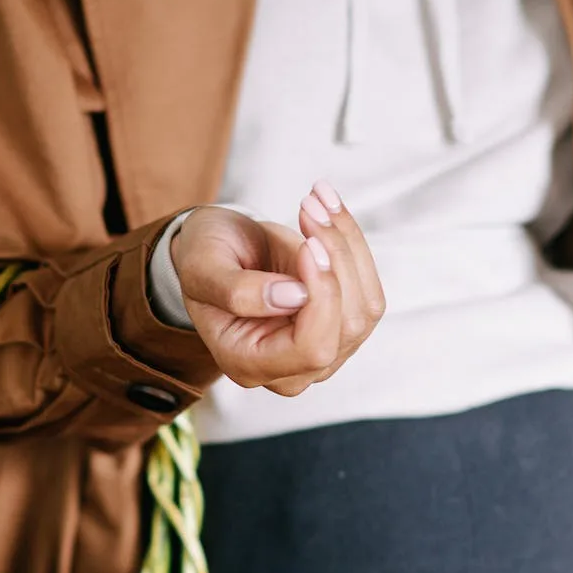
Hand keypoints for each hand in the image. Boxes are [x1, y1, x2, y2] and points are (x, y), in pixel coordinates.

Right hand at [173, 182, 384, 396]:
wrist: (219, 251)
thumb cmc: (204, 258)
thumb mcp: (202, 268)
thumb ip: (236, 291)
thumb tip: (295, 297)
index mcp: (247, 364)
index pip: (310, 348)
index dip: (321, 295)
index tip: (308, 244)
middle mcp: (290, 371)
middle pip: (345, 327)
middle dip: (336, 259)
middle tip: (308, 205)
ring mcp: (321, 354)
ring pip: (365, 309)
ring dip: (346, 246)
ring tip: (315, 201)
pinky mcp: (341, 328)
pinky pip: (370, 293)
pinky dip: (354, 246)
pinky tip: (329, 213)